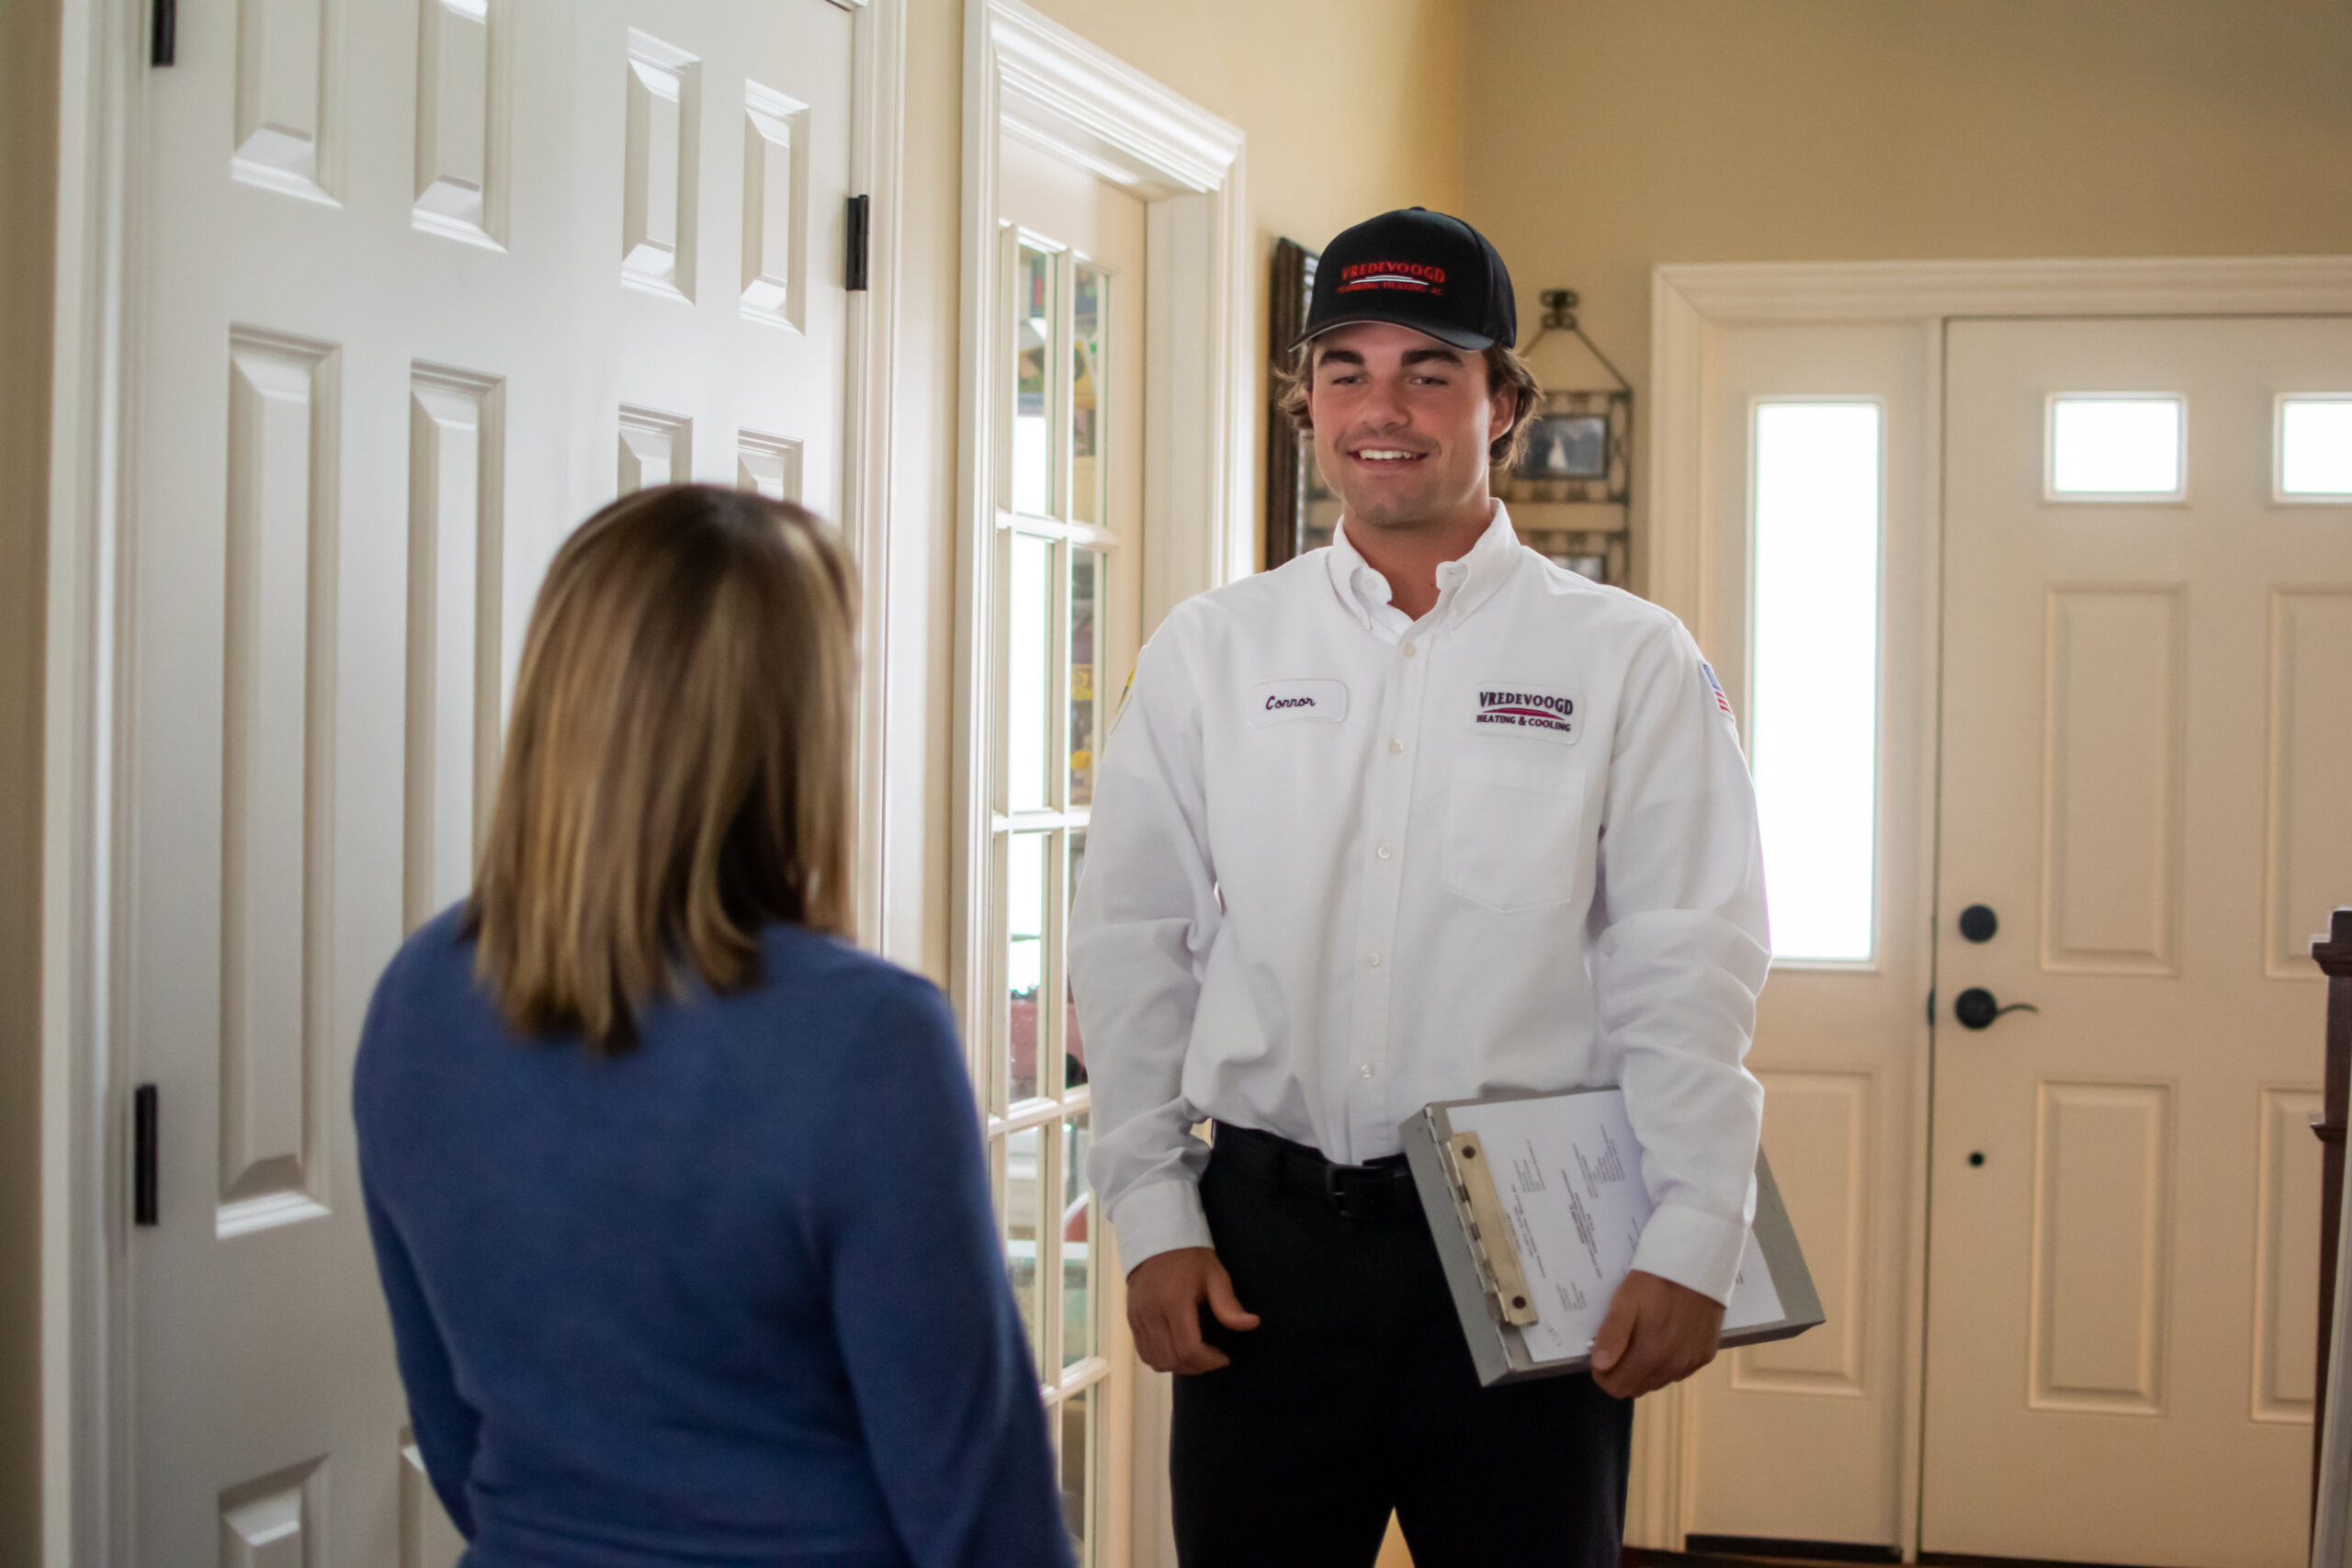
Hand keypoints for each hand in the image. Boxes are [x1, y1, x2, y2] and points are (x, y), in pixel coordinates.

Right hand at [1126, 1247, 1258, 1374]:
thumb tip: (1251, 1324)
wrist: (1155, 1240)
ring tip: (1196, 1355)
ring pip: (1156, 1361)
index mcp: (1174, 1301)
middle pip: (1172, 1360)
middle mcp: (1151, 1312)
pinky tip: (1177, 1349)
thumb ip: (1229, 1304)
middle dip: (1196, 1367)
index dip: (1209, 1361)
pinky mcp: (1131, 1320)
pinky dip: (1162, 1359)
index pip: (1189, 1349)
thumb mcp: (1214, 1275)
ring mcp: (1137, 1317)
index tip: (1224, 1358)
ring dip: (1178, 1366)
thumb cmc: (1190, 1258)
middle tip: (1212, 1358)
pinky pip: (1144, 1353)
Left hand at [1588, 1269, 1724, 1398]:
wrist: (1698, 1265)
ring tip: (1642, 1338)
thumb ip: (1612, 1335)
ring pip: (1658, 1381)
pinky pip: (1679, 1372)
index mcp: (1651, 1354)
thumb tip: (1600, 1367)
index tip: (1600, 1356)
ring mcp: (1692, 1363)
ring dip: (1645, 1369)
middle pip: (1637, 1388)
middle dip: (1622, 1373)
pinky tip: (1665, 1339)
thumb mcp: (1625, 1301)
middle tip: (1620, 1344)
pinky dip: (1667, 1363)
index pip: (1618, 1388)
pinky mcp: (1706, 1355)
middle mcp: (1674, 1366)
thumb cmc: (1655, 1281)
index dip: (1603, 1375)